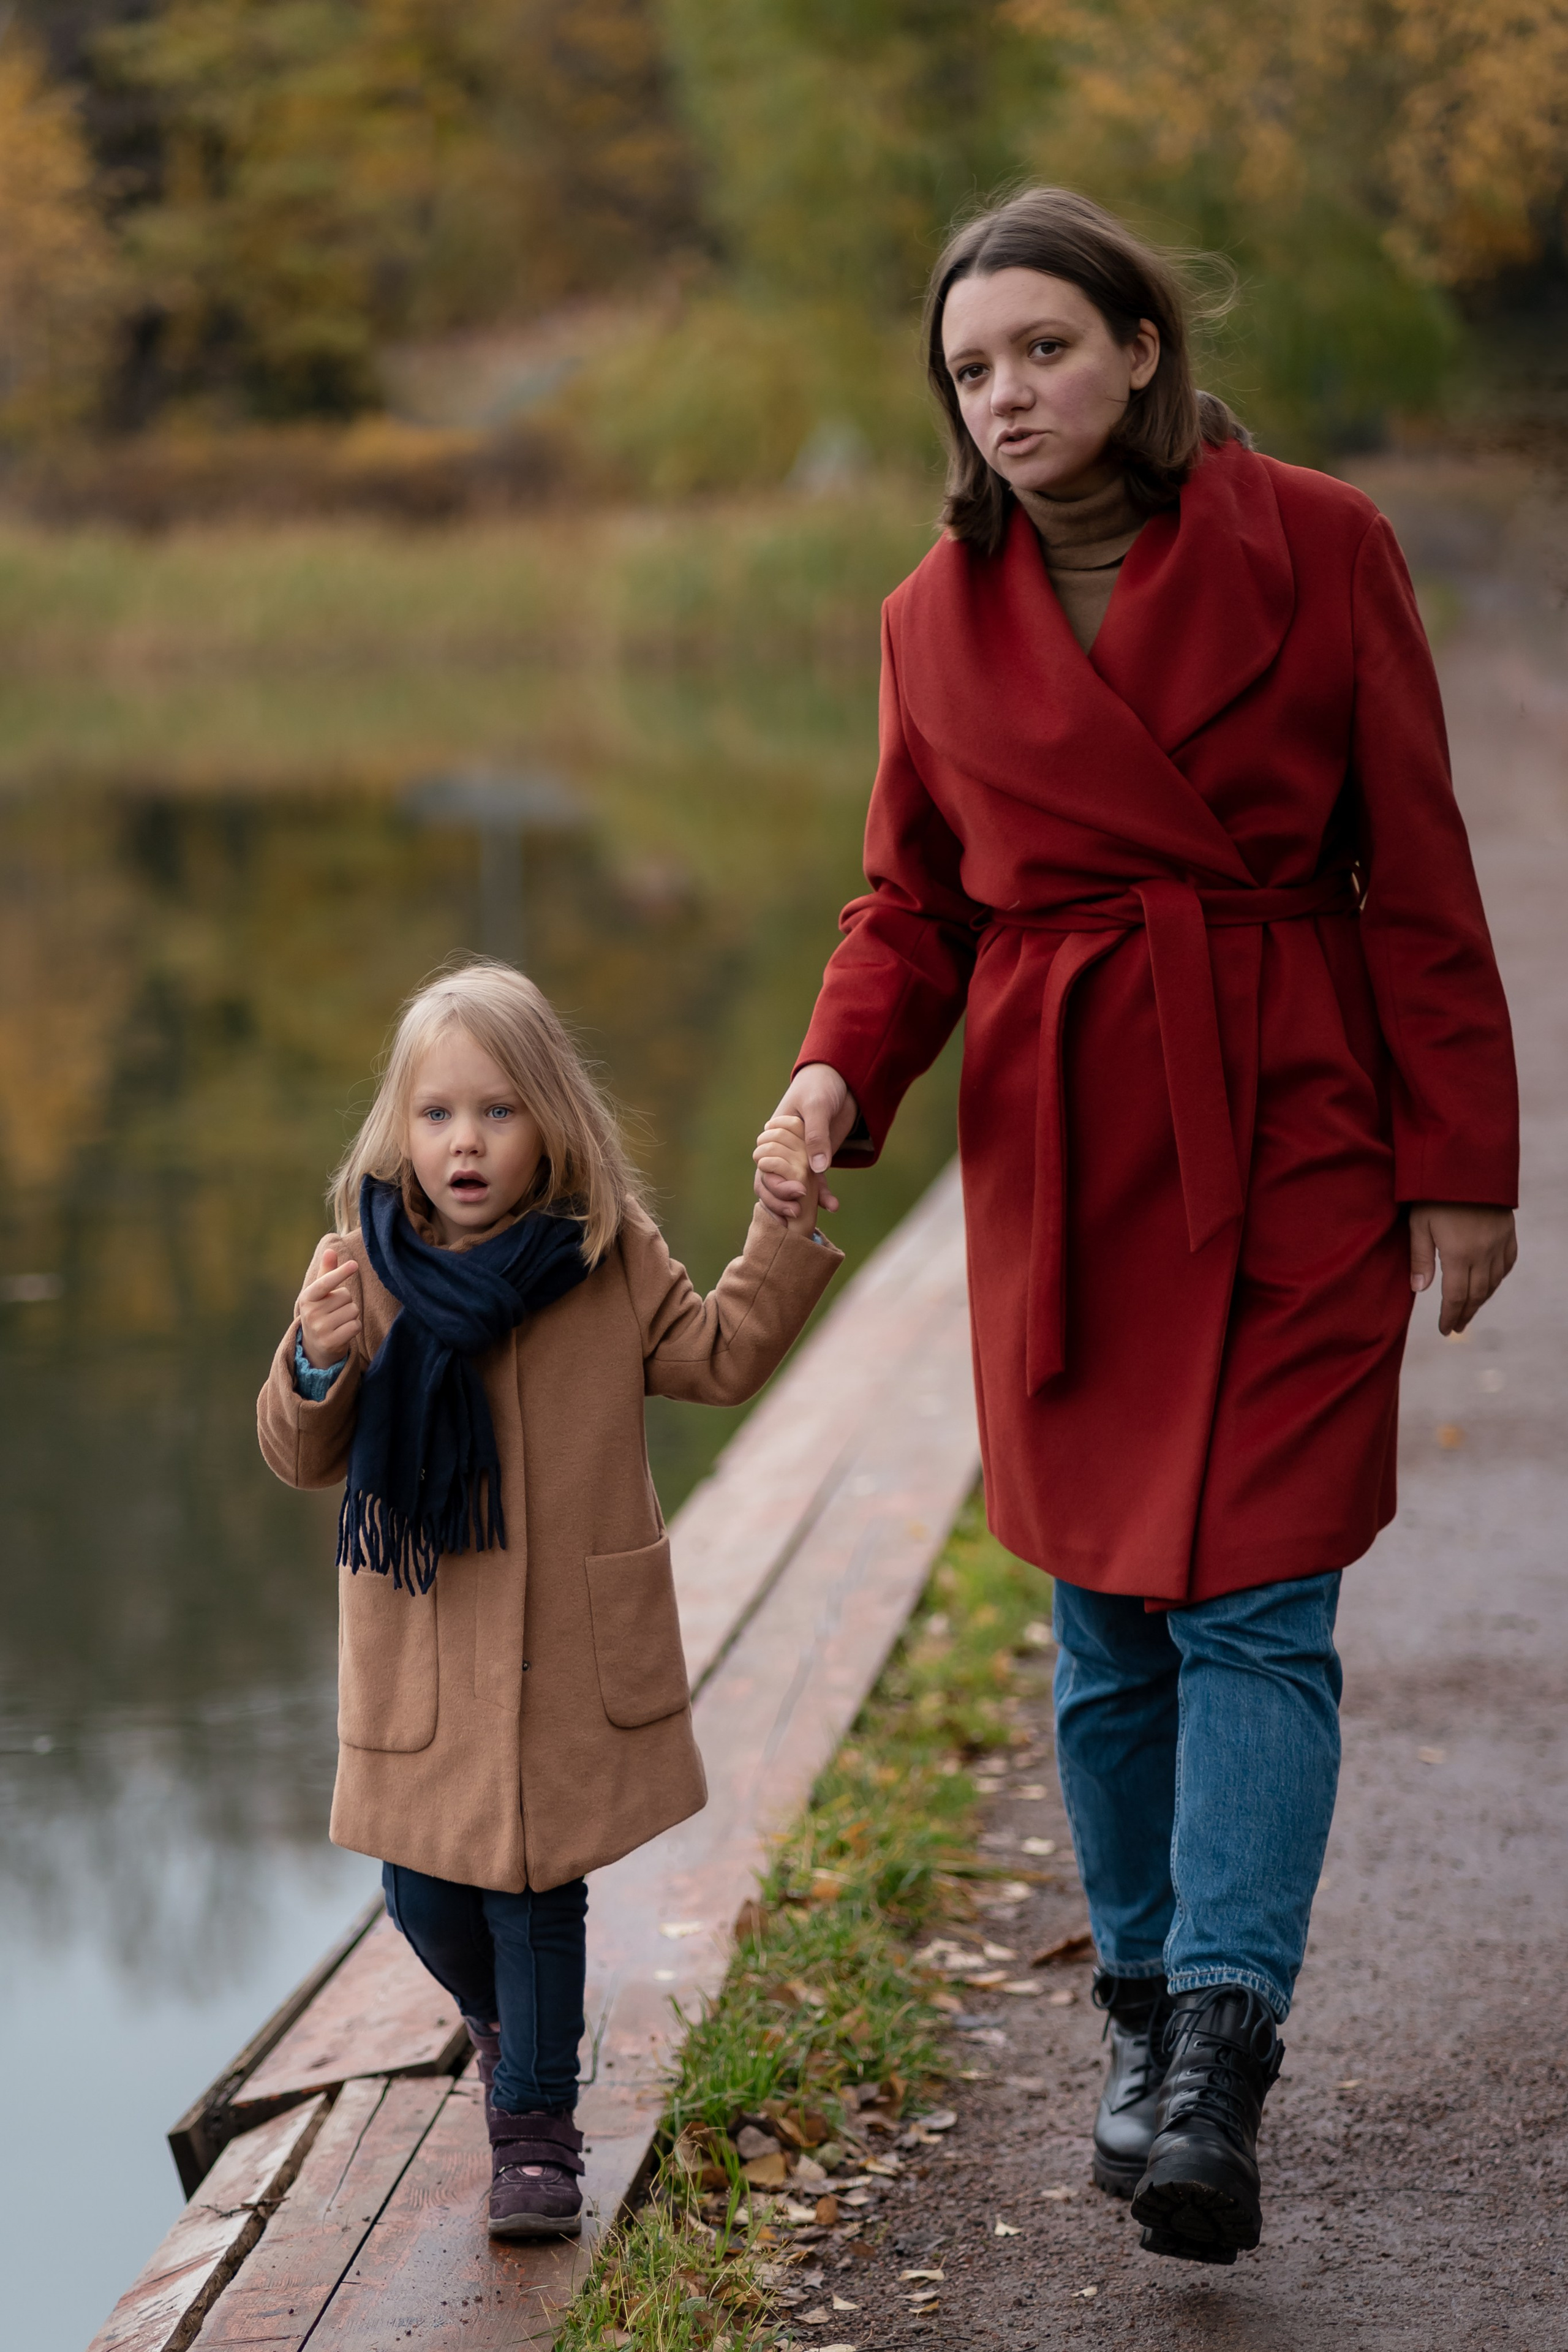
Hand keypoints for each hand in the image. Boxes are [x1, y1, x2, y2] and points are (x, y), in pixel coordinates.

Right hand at [298, 1242, 361, 1367]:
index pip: (325, 1283)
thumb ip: (326, 1272)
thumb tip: (330, 1250)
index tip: (354, 1264)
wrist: (315, 1346)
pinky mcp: (331, 1342)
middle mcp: (311, 1313)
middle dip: (346, 1302)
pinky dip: (354, 1327)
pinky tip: (343, 1331)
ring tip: (339, 1321)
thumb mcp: (320, 1294)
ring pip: (353, 1310)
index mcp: (307, 1298)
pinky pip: (356, 1325)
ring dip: (351, 1315)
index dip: (340, 1273)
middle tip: (335, 1311)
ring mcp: (320, 1329)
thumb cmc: (320, 1312)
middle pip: (346, 1296)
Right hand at [754, 1064, 858, 1225]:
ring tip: (808, 1219)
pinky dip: (823, 1196)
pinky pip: (817, 1183)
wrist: (841, 1080)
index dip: (773, 1184)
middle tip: (795, 1213)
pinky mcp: (817, 1161)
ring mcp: (799, 1158)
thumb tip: (817, 1169)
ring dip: (799, 1204)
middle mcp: (783, 1151)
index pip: (764, 1167)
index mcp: (773, 1137)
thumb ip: (816, 1135)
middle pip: (772, 1183)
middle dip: (780, 1201)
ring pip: (792, 1188)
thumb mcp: (817, 1107)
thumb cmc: (820, 1086)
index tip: (793, 1192)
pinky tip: (833, 1206)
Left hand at [1409, 1203, 1516, 1335]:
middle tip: (1457, 1327)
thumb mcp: (1419, 1223)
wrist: (1469, 1163)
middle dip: (1465, 1313)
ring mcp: (1499, 1243)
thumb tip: (1420, 1290)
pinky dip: (1498, 1278)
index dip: (1450, 1316)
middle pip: (1477, 1294)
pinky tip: (1490, 1284)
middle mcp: (1483, 1253)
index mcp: (1459, 1255)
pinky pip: (1507, 1263)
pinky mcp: (1508, 1232)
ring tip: (1469, 1311)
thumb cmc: (1435, 1192)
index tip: (1445, 1330)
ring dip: (1481, 1299)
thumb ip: (1420, 1257)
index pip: (1456, 1297)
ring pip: (1494, 1282)